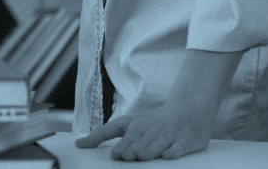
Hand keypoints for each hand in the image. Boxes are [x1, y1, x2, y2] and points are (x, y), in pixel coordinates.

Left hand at [74, 101, 212, 160]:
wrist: (187, 110)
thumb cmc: (151, 121)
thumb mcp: (126, 124)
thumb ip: (103, 134)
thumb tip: (79, 144)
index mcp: (136, 124)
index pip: (125, 135)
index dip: (121, 146)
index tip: (116, 155)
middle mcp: (152, 129)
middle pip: (140, 143)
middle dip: (133, 150)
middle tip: (128, 156)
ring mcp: (170, 134)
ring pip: (157, 146)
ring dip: (149, 151)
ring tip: (141, 156)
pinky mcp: (188, 141)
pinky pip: (180, 148)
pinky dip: (173, 151)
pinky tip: (166, 155)